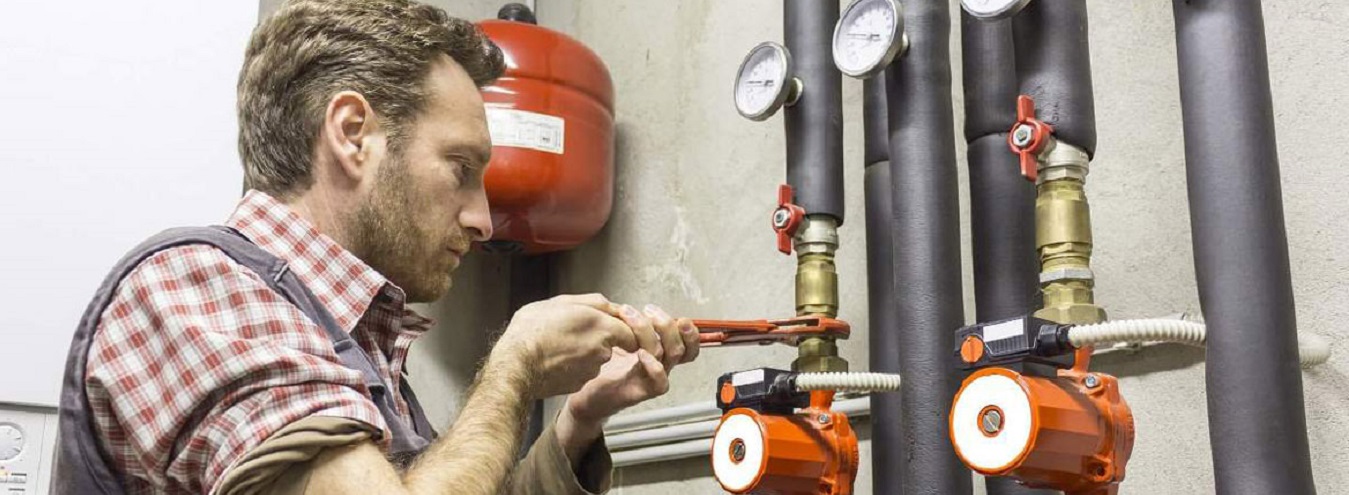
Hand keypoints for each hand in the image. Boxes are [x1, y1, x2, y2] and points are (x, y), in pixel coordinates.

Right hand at [492, 294, 656, 398]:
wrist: (516, 365)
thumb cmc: (533, 331)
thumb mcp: (560, 302)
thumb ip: (593, 302)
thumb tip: (610, 306)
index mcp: (601, 326)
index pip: (631, 331)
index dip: (623, 327)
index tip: (614, 324)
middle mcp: (601, 350)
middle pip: (612, 343)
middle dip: (600, 336)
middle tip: (575, 329)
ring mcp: (591, 369)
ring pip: (596, 357)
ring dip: (584, 350)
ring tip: (560, 342)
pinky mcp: (579, 383)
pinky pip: (583, 371)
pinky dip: (574, 365)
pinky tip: (556, 358)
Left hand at [565, 306, 700, 422]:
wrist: (584, 396)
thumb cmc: (600, 368)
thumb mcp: (615, 338)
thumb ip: (628, 324)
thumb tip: (631, 306)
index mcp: (657, 353)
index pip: (687, 344)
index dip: (690, 331)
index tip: (677, 316)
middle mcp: (658, 365)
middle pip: (681, 347)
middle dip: (667, 324)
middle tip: (648, 310)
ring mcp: (650, 378)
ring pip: (669, 356)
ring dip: (651, 332)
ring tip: (631, 318)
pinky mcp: (640, 391)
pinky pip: (660, 382)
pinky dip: (655, 366)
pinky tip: (640, 354)